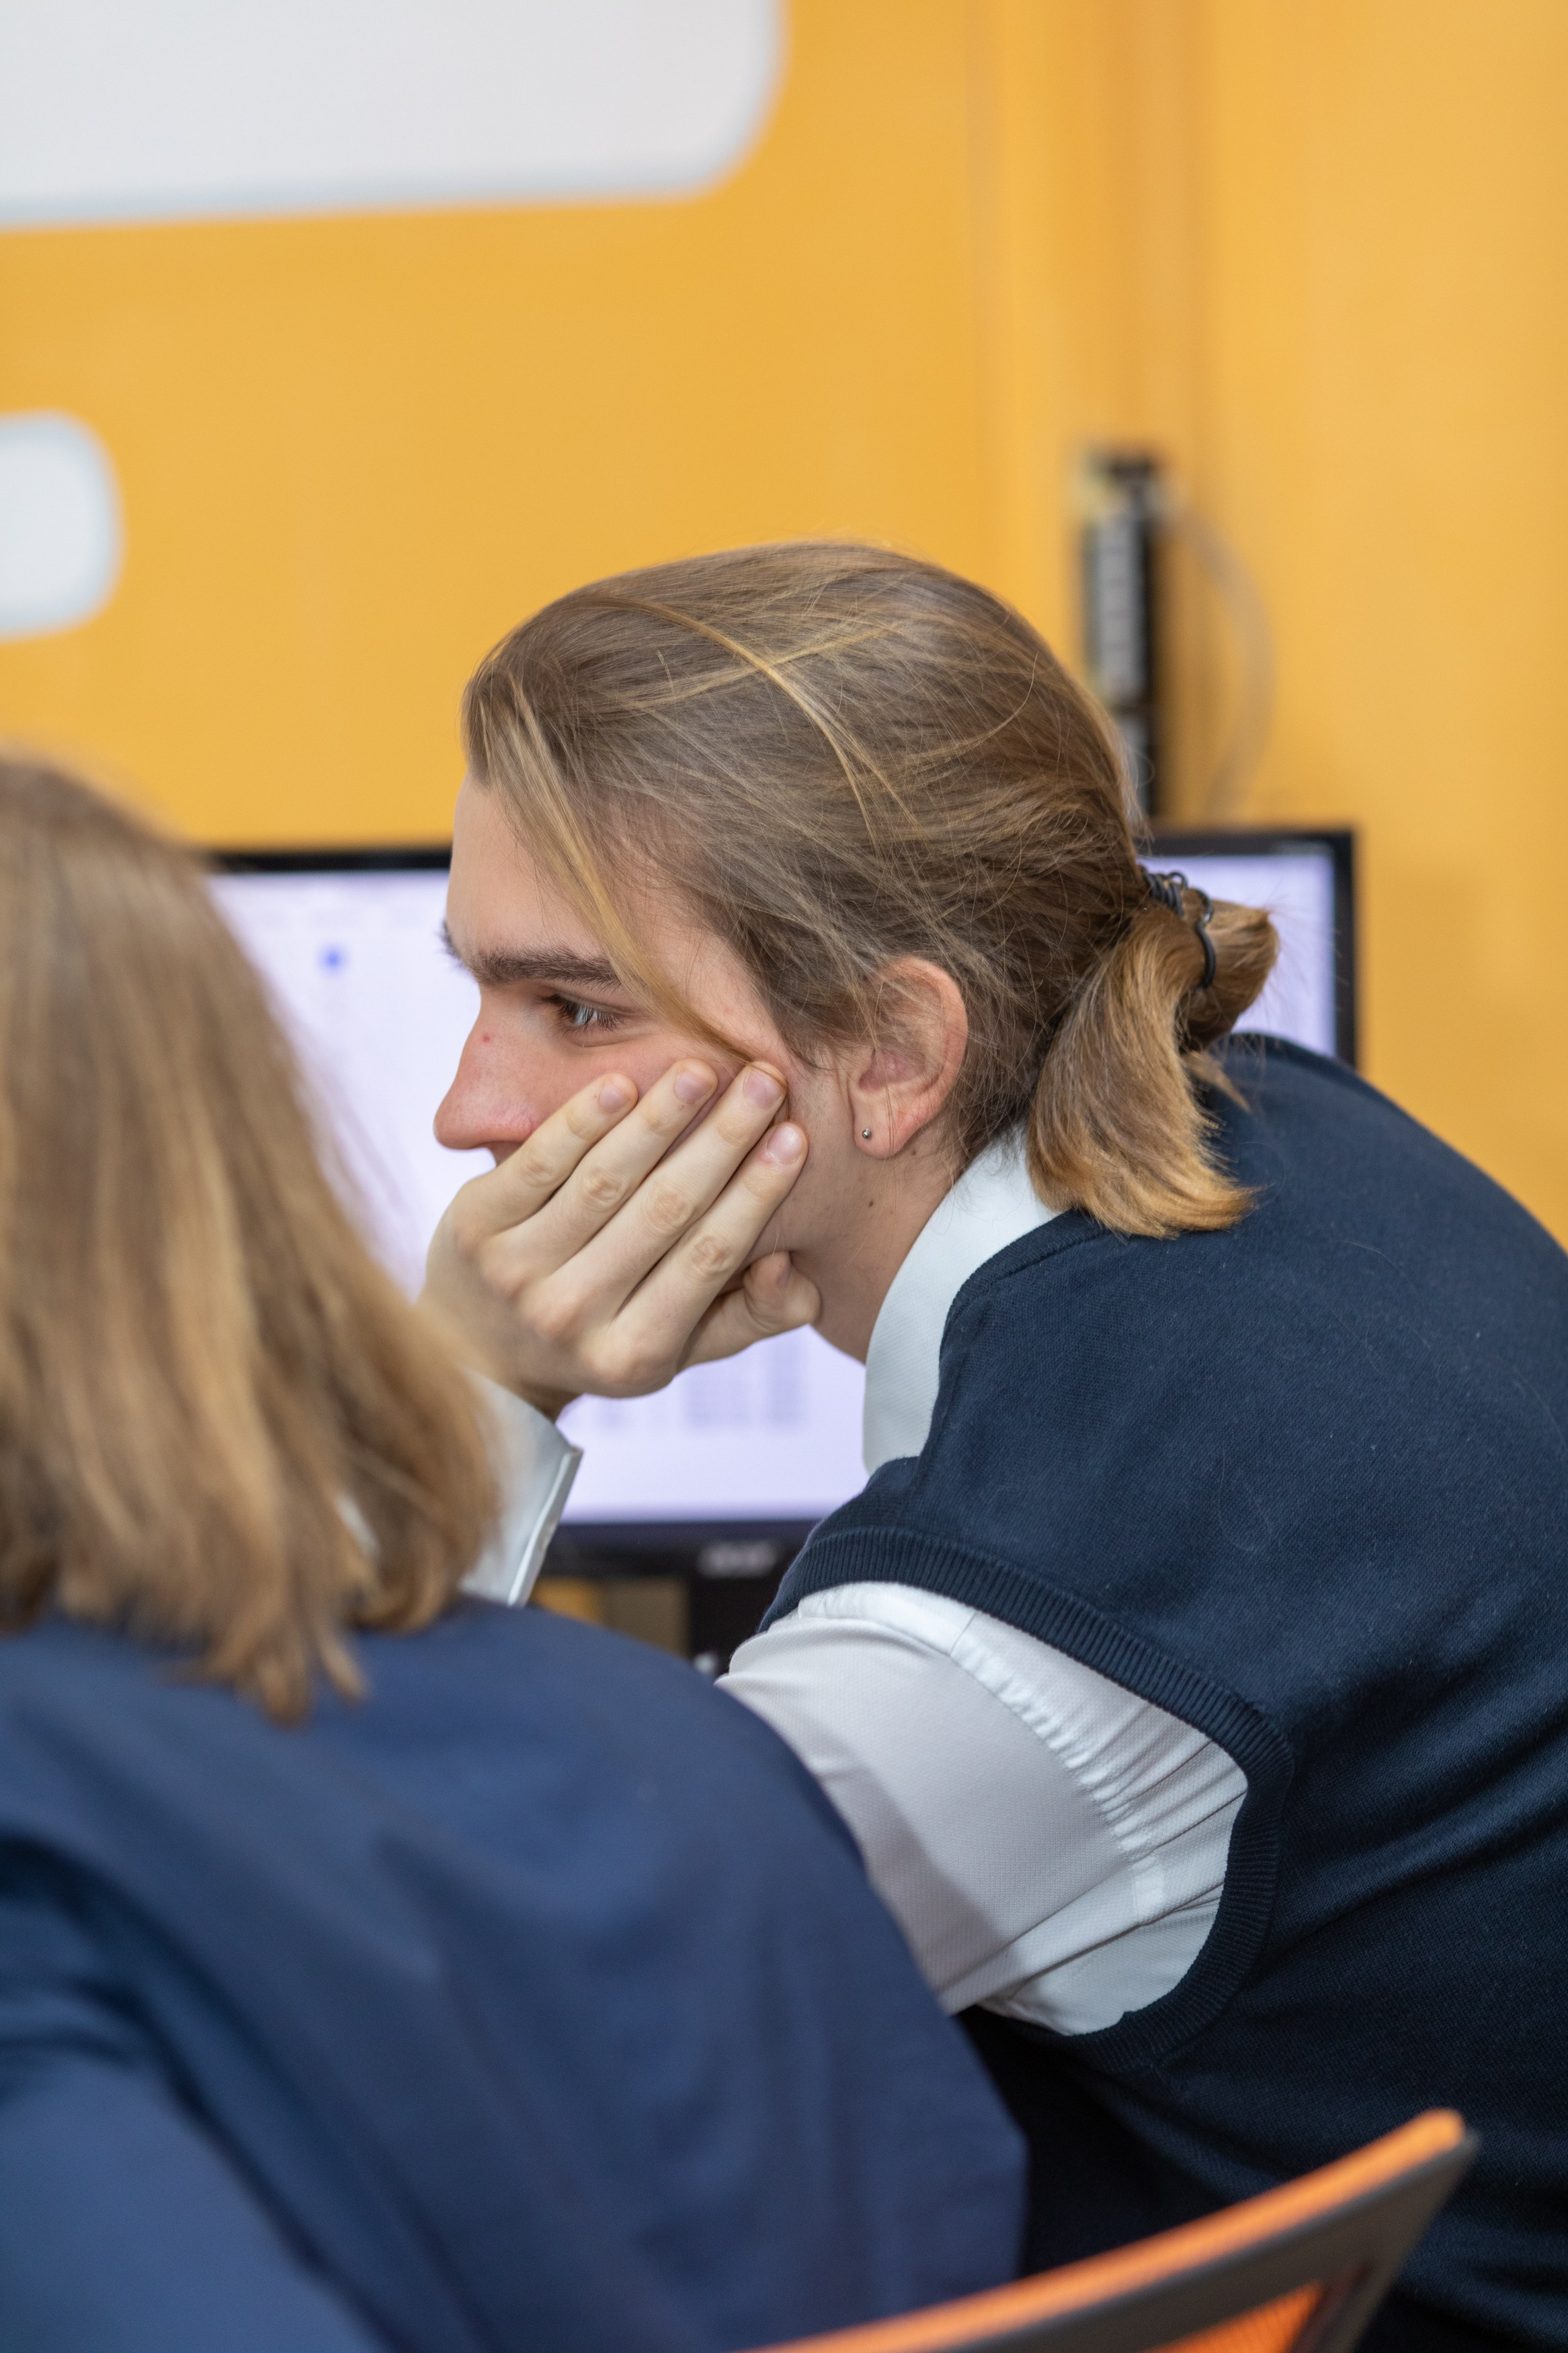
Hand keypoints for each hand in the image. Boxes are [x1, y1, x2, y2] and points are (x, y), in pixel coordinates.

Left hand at [420, 1060, 819, 1414]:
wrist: (476, 1355)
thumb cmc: (601, 1338)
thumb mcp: (680, 1350)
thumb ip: (750, 1317)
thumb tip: (790, 1266)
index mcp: (632, 1356)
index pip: (708, 1259)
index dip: (756, 1195)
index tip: (796, 1135)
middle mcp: (571, 1318)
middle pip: (663, 1213)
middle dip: (722, 1140)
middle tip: (766, 1081)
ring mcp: (516, 1272)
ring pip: (603, 1181)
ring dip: (659, 1119)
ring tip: (703, 1069)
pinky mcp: (474, 1227)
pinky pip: (538, 1164)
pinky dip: (580, 1122)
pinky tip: (620, 1083)